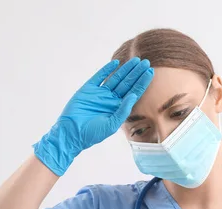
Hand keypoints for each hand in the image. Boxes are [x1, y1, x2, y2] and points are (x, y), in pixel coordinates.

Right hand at [34, 57, 153, 175]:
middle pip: (127, 83)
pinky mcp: (88, 89)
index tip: (150, 72)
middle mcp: (111, 100)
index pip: (133, 93)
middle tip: (146, 63)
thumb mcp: (111, 124)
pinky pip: (99, 77)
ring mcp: (100, 93)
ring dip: (125, 69)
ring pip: (116, 78)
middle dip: (136, 73)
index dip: (142, 83)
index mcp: (118, 108)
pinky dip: (106, 70)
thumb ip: (123, 111)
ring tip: (136, 61)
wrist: (71, 133)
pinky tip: (115, 63)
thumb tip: (133, 96)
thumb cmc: (92, 134)